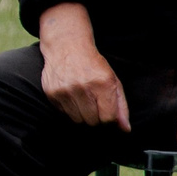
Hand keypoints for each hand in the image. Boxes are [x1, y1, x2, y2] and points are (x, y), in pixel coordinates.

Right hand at [38, 3, 129, 127]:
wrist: (67, 46)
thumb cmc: (93, 65)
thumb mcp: (113, 81)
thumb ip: (121, 106)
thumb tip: (125, 129)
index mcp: (103, 84)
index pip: (108, 119)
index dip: (108, 118)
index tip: (106, 111)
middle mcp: (83, 88)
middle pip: (92, 122)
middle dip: (95, 117)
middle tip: (93, 103)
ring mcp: (65, 91)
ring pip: (77, 120)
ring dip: (81, 114)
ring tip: (81, 99)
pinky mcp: (52, 93)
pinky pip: (63, 113)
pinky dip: (68, 108)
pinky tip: (70, 95)